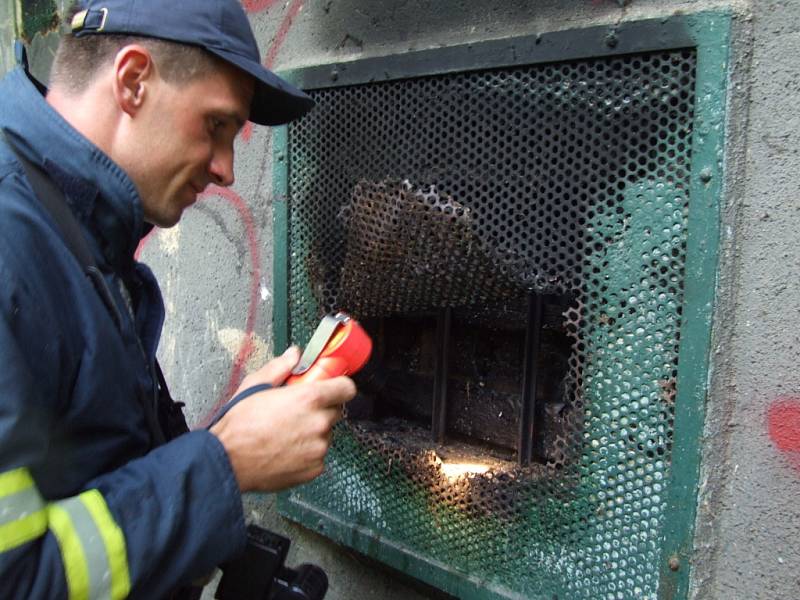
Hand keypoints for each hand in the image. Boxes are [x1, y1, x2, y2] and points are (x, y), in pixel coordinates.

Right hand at [210, 346, 355, 491]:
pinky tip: (286, 449)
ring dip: (313, 432)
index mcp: (309, 399)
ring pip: (325, 434)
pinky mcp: (314, 468)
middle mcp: (319, 423)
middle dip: (320, 409)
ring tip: (286, 433)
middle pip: (334, 411)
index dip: (337, 386)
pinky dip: (307, 453)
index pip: (346, 388)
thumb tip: (293, 355)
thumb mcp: (255, 385)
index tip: (329, 387)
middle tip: (297, 412)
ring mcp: (318, 448)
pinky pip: (318, 455)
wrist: (227, 461)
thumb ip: (280, 367)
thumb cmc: (239, 425)